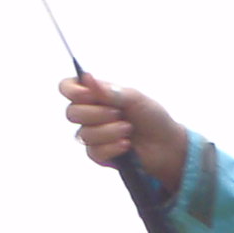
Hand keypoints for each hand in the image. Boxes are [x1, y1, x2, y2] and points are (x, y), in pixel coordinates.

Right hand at [58, 73, 187, 194]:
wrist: (166, 145)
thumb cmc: (152, 117)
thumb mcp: (134, 98)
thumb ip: (110, 91)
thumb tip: (87, 78)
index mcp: (96, 95)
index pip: (67, 88)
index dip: (73, 91)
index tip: (89, 95)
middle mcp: (90, 113)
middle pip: (71, 113)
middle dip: (95, 114)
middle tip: (118, 114)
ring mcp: (93, 135)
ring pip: (83, 135)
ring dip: (108, 132)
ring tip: (128, 130)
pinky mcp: (99, 154)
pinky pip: (93, 152)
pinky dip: (111, 148)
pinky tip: (127, 145)